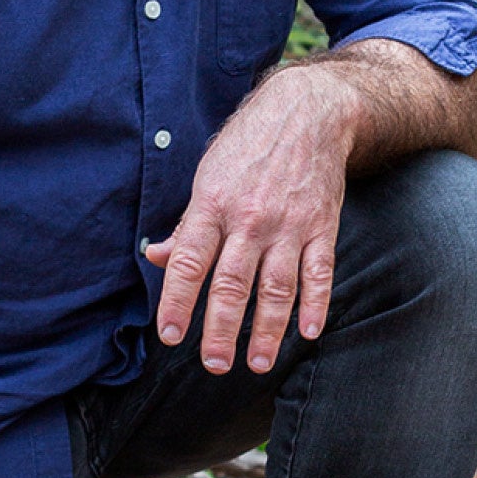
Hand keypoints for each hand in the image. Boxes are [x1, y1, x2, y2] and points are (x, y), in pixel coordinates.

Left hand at [146, 65, 356, 374]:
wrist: (307, 112)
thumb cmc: (247, 146)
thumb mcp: (207, 176)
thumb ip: (186, 224)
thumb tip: (154, 257)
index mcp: (213, 205)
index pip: (189, 261)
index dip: (177, 300)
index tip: (170, 336)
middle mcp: (249, 218)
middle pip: (232, 283)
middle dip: (221, 329)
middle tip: (214, 365)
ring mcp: (289, 224)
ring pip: (276, 288)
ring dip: (268, 330)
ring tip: (258, 364)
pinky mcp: (322, 226)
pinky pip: (319, 272)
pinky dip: (316, 304)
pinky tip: (309, 332)